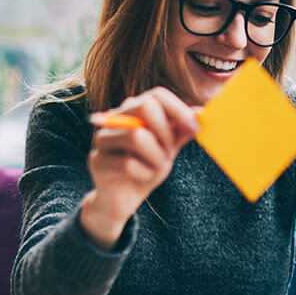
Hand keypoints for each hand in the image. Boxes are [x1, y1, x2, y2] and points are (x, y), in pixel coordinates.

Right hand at [80, 87, 198, 248]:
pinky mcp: (96, 160)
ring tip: (155, 168)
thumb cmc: (145, 169)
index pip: (157, 94)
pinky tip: (140, 178)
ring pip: (137, 136)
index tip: (194, 129)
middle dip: (165, 132)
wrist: (122, 200)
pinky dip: (143, 174)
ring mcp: (102, 138)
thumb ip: (180, 132)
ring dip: (156, 157)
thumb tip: (199, 112)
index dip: (179, 109)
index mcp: (134, 110)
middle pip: (145, 106)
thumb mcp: (168, 150)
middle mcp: (115, 118)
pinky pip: (127, 163)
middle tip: (169, 152)